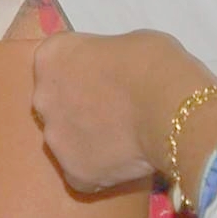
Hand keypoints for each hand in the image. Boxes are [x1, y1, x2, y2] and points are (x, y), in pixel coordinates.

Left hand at [29, 30, 216, 190]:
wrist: (173, 108)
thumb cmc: (156, 65)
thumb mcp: (126, 43)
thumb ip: (104, 60)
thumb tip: (112, 73)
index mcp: (51, 56)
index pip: (56, 63)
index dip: (82, 72)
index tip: (105, 79)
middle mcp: (43, 97)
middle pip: (55, 103)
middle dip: (78, 107)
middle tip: (113, 112)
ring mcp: (55, 137)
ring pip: (65, 141)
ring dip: (87, 141)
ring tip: (123, 142)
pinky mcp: (73, 171)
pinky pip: (82, 173)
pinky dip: (100, 172)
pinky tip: (124, 164)